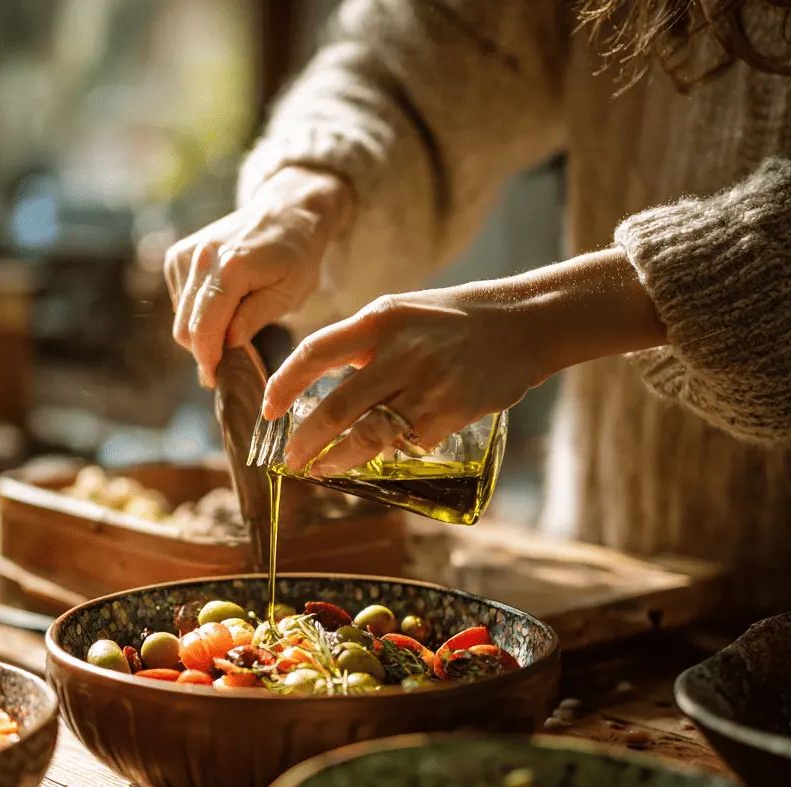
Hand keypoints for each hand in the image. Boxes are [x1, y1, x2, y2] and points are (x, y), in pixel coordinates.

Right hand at [164, 166, 354, 387]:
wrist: (286, 211)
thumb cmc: (296, 255)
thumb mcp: (289, 292)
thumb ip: (254, 318)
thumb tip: (227, 345)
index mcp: (229, 268)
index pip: (203, 329)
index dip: (207, 360)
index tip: (218, 380)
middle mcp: (199, 258)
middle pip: (185, 328)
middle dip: (204, 351)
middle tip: (231, 363)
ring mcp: (184, 255)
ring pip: (180, 318)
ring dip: (201, 333)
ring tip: (232, 330)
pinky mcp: (178, 257)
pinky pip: (179, 303)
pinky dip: (197, 315)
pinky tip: (222, 308)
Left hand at [262, 248, 666, 474]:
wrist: (523, 323)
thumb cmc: (450, 320)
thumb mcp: (399, 313)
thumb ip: (358, 343)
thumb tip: (313, 385)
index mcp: (379, 320)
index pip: (315, 352)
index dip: (284, 384)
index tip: (268, 410)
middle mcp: (400, 352)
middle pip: (336, 408)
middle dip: (306, 442)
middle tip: (291, 460)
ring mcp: (428, 385)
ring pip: (369, 437)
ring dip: (338, 461)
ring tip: (321, 469)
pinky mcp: (452, 412)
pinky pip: (408, 444)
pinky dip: (391, 453)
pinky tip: (381, 456)